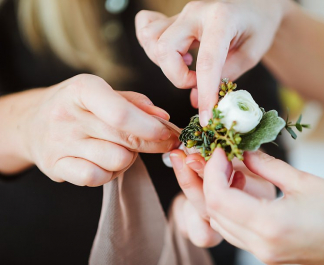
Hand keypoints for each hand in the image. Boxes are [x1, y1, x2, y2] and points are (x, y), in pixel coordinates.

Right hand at [23, 74, 177, 185]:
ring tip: (121, 148)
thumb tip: (163, 117)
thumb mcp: (102, 93)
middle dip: (153, 143)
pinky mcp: (55, 166)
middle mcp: (67, 115)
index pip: (121, 113)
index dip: (151, 127)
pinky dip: (109, 174)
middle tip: (165, 143)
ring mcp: (59, 143)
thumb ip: (134, 102)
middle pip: (125, 139)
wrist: (31, 122)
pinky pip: (96, 178)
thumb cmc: (76, 106)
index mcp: (82, 89)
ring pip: (116, 161)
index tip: (168, 132)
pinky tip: (105, 163)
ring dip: (128, 158)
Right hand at [135, 0, 292, 124]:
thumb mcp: (252, 53)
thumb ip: (226, 76)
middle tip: (197, 83)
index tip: (206, 117)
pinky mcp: (174, 18)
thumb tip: (197, 101)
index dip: (205, 93)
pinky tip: (174, 56)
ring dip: (165, 64)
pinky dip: (152, 48)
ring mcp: (181, 13)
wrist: (256, 3)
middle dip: (177, 76)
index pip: (206, 62)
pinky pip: (147, 28)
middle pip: (165, 48)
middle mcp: (195, 12)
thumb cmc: (258, 25)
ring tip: (187, 68)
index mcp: (221, 18)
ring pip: (151, 39)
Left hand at [202, 149, 323, 264]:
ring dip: (220, 196)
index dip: (213, 171)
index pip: (218, 199)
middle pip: (214, 213)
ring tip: (233, 170)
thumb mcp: (304, 180)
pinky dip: (232, 209)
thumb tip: (244, 153)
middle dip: (212, 181)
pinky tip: (244, 189)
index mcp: (271, 226)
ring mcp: (265, 255)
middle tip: (223, 156)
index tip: (220, 151)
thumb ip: (266, 166)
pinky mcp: (269, 255)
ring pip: (222, 224)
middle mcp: (262, 246)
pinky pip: (237, 232)